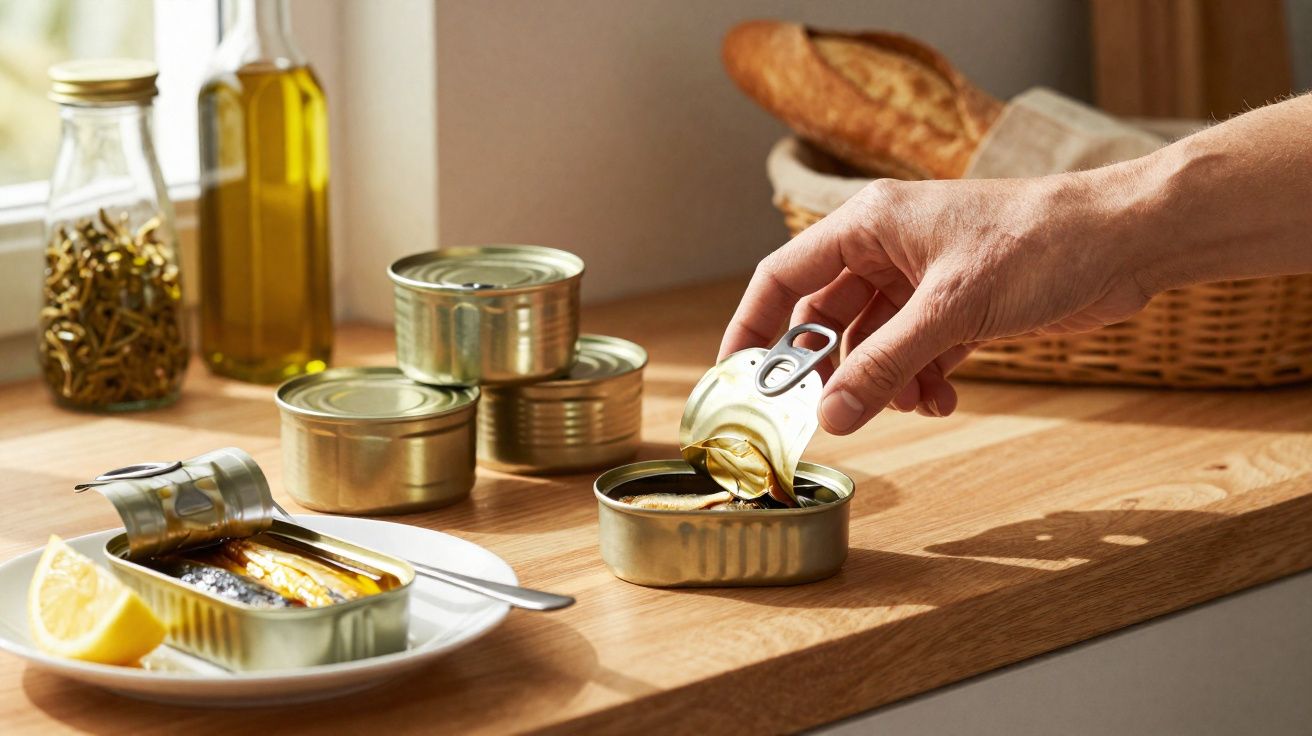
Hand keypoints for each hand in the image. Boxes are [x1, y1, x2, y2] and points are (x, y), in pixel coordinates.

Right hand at [719, 170, 1154, 433]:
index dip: (754, 325)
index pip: (784, 275)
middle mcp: (888, 248)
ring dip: (885, 381)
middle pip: (828, 318)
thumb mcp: (951, 310)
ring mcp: (923, 279)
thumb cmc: (1041, 244)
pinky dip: (921, 381)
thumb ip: (885, 366)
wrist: (1126, 242)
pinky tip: (944, 399)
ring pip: (874, 343)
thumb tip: (832, 418)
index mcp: (869, 225)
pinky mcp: (958, 307)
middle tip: (831, 413)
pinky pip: (915, 353)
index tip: (736, 374)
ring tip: (913, 404)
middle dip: (832, 369)